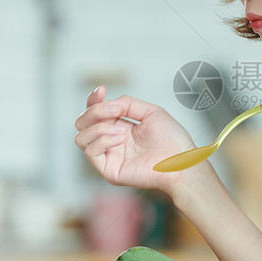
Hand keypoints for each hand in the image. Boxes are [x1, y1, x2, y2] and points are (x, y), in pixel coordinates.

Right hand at [74, 88, 197, 194]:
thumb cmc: (172, 139)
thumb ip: (127, 104)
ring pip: (81, 137)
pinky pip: (90, 151)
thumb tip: (107, 104)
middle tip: (113, 111)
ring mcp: (109, 156)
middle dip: (93, 112)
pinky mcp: (109, 170)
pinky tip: (120, 139)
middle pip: (82, 123)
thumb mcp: (150, 112)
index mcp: (120, 126)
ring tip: (120, 130)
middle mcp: (111, 141)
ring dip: (98, 128)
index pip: (94, 112)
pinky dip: (102, 140)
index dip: (93, 100)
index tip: (101, 90)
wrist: (181, 160)